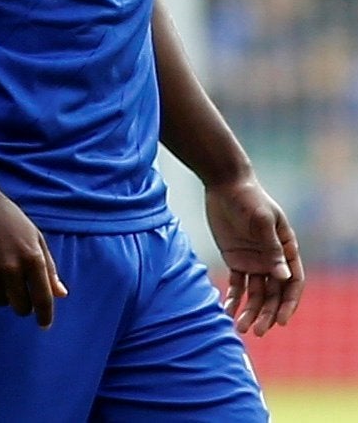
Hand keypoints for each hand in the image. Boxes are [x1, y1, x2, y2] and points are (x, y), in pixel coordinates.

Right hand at [0, 184, 68, 327]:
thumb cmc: (7, 218)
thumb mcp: (34, 237)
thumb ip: (48, 268)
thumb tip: (61, 295)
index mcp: (32, 258)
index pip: (43, 299)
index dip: (45, 316)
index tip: (44, 324)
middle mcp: (12, 266)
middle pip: (21, 306)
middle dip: (21, 304)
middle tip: (16, 292)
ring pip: (0, 301)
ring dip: (1, 293)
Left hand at [207, 177, 303, 334]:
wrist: (224, 185)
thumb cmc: (247, 198)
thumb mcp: (261, 220)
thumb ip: (271, 247)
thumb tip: (282, 276)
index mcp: (286, 250)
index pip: (293, 283)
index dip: (288, 303)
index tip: (281, 320)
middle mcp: (273, 260)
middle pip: (274, 293)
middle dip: (267, 313)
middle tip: (259, 332)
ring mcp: (254, 261)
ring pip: (255, 293)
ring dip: (250, 311)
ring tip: (241, 328)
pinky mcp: (236, 260)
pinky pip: (237, 284)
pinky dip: (234, 298)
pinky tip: (228, 311)